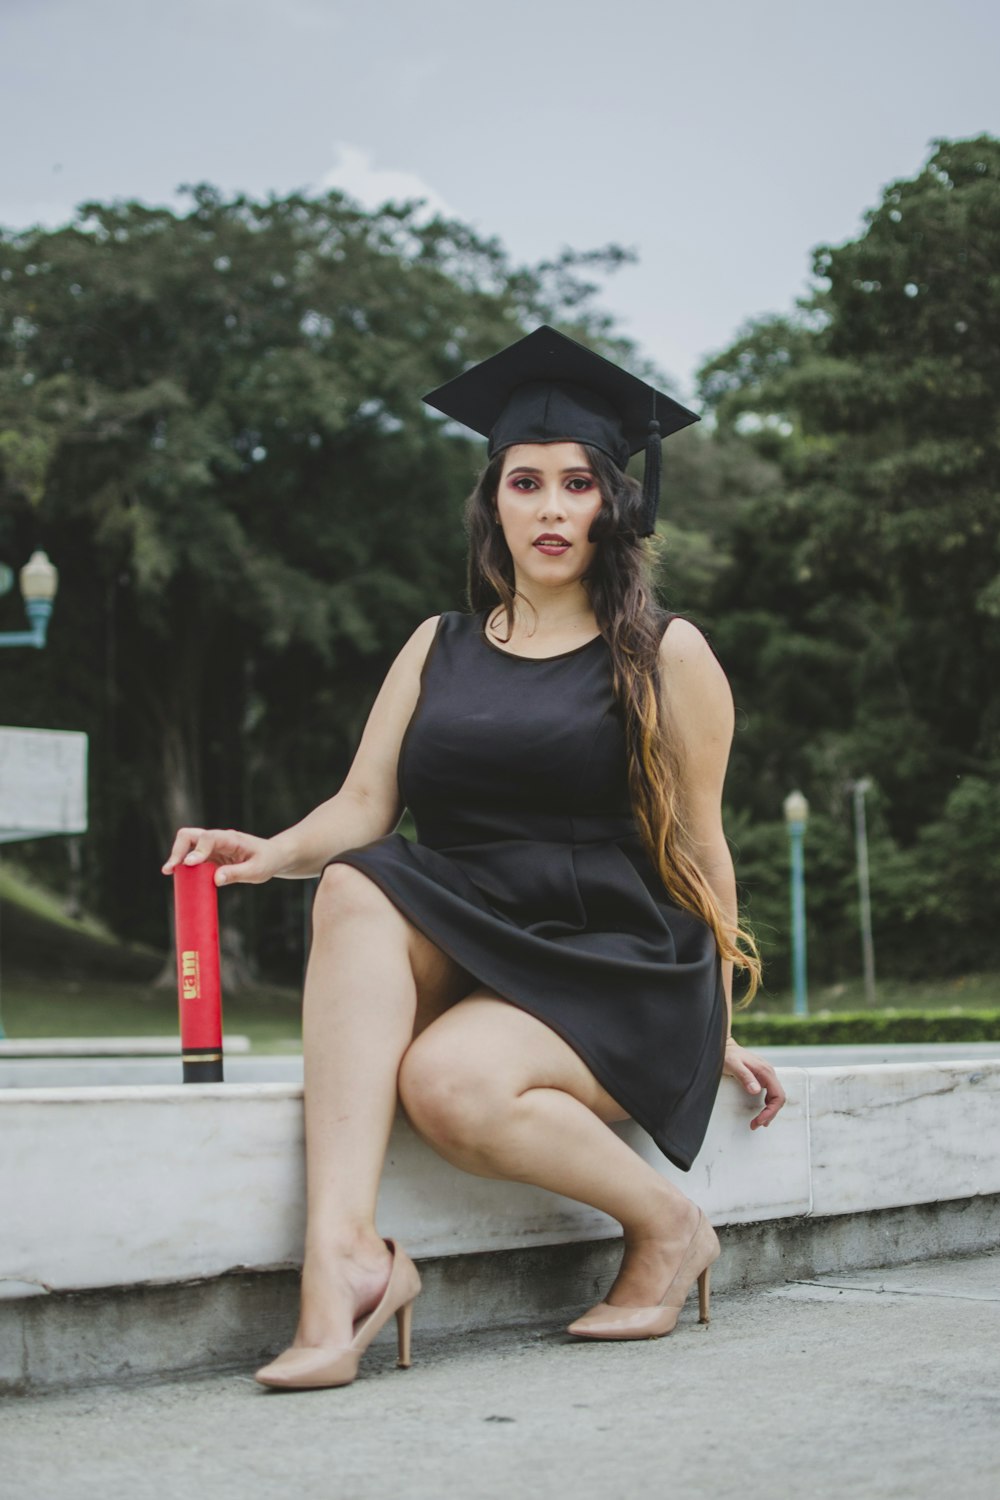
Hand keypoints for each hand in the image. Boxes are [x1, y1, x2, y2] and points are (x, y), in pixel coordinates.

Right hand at [161, 827, 280, 885]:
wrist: (273, 856)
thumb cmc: (267, 861)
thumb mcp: (256, 871)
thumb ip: (237, 874)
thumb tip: (215, 879)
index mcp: (230, 839)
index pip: (208, 838)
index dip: (197, 850)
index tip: (189, 864)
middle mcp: (217, 839)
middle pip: (189, 835)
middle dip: (178, 850)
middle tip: (170, 869)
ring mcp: (212, 846)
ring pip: (187, 843)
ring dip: (177, 856)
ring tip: (169, 872)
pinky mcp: (210, 856)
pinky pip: (191, 856)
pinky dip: (183, 864)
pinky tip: (180, 877)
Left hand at [723, 1040, 786, 1129]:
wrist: (724, 1046)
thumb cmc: (727, 1055)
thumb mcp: (733, 1065)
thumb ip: (745, 1077)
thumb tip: (756, 1090)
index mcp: (766, 1072)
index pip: (778, 1096)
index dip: (771, 1111)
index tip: (760, 1120)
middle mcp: (769, 1074)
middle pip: (778, 1099)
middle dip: (769, 1114)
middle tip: (755, 1124)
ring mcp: (766, 1076)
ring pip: (775, 1098)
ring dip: (769, 1111)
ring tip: (758, 1122)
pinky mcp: (762, 1078)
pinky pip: (770, 1094)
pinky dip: (767, 1105)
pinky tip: (761, 1112)